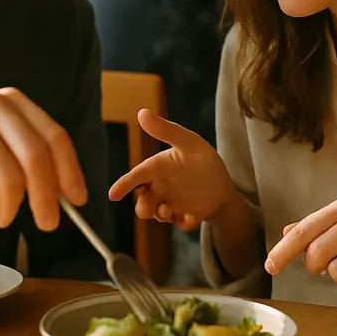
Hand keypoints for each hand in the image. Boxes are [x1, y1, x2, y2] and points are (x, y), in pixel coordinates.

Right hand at [0, 87, 86, 230]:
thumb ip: (31, 158)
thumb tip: (70, 195)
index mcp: (11, 101)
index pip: (53, 136)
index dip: (69, 171)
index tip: (77, 200)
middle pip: (35, 157)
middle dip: (46, 197)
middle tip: (48, 224)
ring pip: (10, 179)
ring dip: (10, 209)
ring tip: (2, 217)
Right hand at [107, 109, 234, 230]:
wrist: (223, 183)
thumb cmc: (201, 158)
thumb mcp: (187, 142)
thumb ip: (165, 130)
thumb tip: (142, 112)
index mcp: (156, 169)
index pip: (135, 177)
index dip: (123, 185)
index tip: (113, 195)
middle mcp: (159, 189)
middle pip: (142, 202)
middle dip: (142, 207)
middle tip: (149, 205)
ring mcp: (171, 205)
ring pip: (157, 214)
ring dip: (160, 215)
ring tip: (169, 210)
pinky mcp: (185, 217)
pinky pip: (181, 223)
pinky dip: (184, 221)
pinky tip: (192, 216)